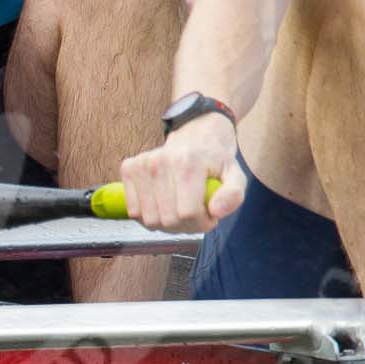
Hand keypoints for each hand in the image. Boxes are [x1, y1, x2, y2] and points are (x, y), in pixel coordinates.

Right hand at [119, 111, 242, 232]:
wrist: (195, 137)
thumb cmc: (215, 162)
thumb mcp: (236, 176)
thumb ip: (233, 195)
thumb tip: (215, 212)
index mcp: (188, 162)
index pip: (187, 213)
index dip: (201, 223)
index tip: (210, 216)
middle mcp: (160, 161)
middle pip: (168, 220)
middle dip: (186, 226)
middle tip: (195, 214)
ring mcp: (141, 164)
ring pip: (149, 220)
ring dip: (167, 224)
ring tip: (179, 210)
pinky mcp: (128, 169)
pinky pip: (133, 212)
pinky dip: (148, 216)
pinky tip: (162, 205)